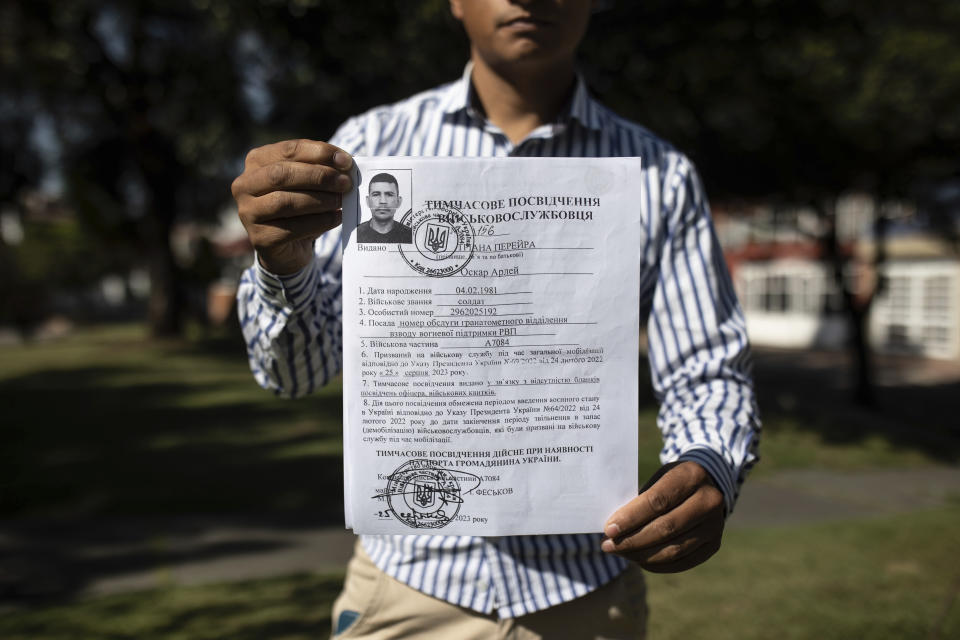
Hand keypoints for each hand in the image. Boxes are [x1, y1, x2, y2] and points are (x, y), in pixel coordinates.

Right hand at [231, 139, 352, 274]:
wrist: (289, 247)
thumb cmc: (300, 207)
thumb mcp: (308, 183)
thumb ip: (321, 169)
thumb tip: (344, 163)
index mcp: (256, 161)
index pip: (289, 150)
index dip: (319, 153)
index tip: (346, 161)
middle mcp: (245, 184)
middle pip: (282, 174)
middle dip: (319, 177)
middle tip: (345, 182)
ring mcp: (248, 212)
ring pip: (285, 202)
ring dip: (319, 200)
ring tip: (340, 201)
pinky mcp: (260, 238)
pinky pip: (292, 228)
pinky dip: (319, 222)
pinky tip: (336, 218)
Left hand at [601, 461, 724, 572]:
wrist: (707, 485)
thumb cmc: (672, 481)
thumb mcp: (658, 478)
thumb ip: (640, 501)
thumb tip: (613, 529)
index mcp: (692, 476)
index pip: (657, 501)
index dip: (631, 518)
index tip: (609, 529)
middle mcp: (709, 500)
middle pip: (666, 528)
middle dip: (632, 540)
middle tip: (608, 545)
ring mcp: (716, 525)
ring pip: (674, 549)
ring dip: (642, 555)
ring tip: (620, 553)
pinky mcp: (715, 544)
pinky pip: (683, 561)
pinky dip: (657, 564)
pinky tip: (638, 560)